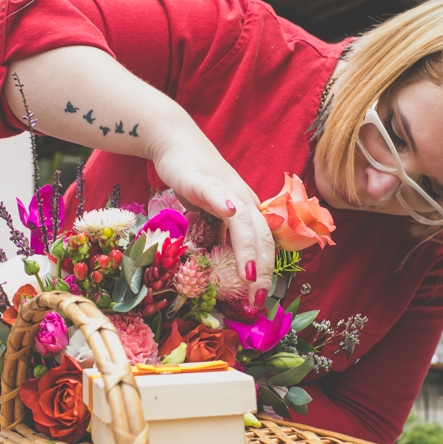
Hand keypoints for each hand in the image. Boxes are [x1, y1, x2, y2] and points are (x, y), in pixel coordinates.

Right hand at [150, 136, 274, 307]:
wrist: (176, 143)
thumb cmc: (196, 180)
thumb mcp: (212, 214)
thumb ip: (222, 235)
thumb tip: (227, 266)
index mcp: (248, 212)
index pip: (264, 246)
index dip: (265, 273)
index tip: (260, 300)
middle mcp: (244, 202)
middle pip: (261, 238)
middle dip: (262, 272)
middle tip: (258, 301)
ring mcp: (225, 189)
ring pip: (243, 222)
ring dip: (248, 250)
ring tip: (249, 277)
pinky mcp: (202, 179)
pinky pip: (215, 192)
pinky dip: (224, 202)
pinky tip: (229, 211)